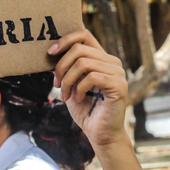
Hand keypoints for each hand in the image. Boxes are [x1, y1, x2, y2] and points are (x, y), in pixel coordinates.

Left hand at [49, 30, 126, 148]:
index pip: (84, 35)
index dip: (65, 40)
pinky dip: (79, 88)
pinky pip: (92, 77)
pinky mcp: (119, 85)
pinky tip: (78, 99)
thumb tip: (51, 51)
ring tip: (66, 94)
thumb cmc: (85, 109)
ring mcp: (118, 73)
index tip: (50, 53)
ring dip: (68, 80)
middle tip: (56, 84)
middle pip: (79, 49)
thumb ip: (66, 67)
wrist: (100, 134)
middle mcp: (112, 62)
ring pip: (83, 63)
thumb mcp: (70, 84)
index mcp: (101, 58)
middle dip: (61, 66)